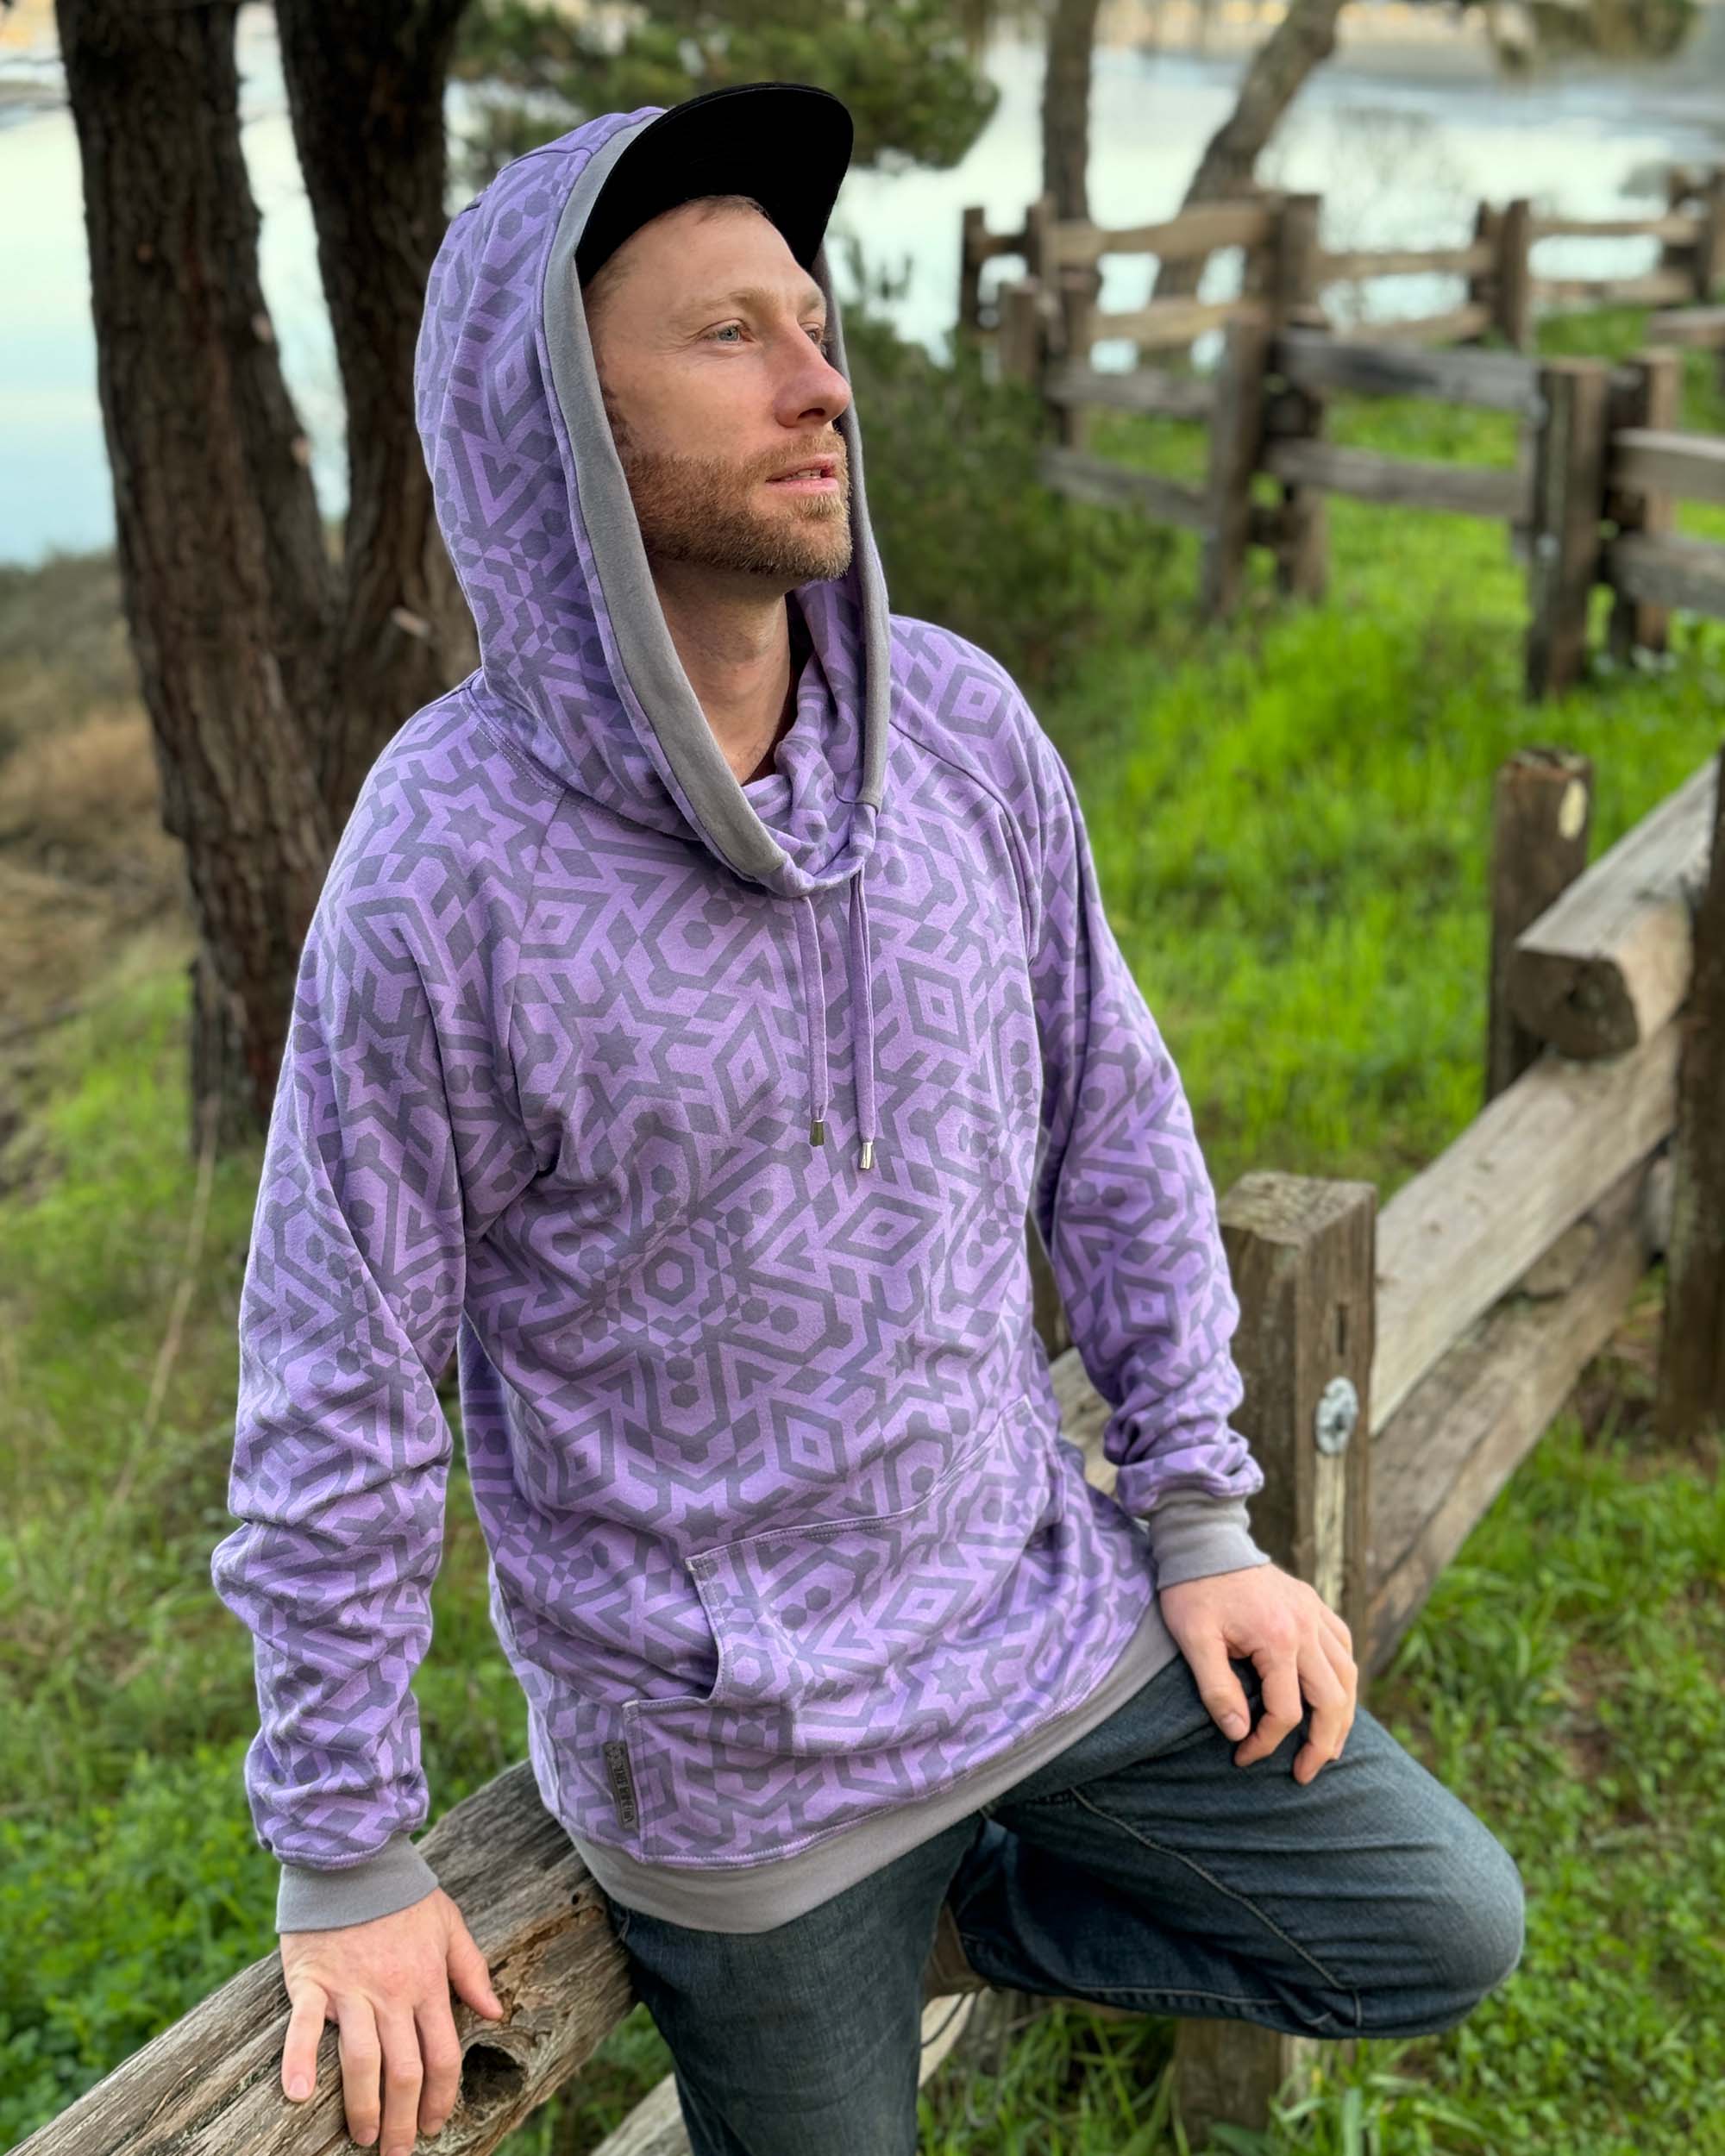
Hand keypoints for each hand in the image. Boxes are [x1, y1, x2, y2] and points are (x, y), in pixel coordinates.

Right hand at [280, 1887, 505, 2152]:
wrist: (355, 1857)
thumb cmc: (404, 1894)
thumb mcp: (449, 1924)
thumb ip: (472, 1970)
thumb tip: (495, 2013)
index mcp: (427, 1983)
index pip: (442, 2056)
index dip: (442, 2098)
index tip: (437, 2125)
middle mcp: (393, 1994)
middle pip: (404, 2071)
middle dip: (404, 2120)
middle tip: (398, 2152)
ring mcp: (352, 1990)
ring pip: (362, 2061)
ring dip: (363, 2107)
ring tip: (364, 2137)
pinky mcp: (313, 1982)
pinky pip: (304, 2028)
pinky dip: (299, 2062)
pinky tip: (298, 2096)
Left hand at [1158, 1562, 1356, 1785]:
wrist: (1203, 1540)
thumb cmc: (1193, 1589)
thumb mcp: (1193, 1639)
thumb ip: (1217, 1688)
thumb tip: (1238, 1733)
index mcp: (1278, 1638)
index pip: (1286, 1711)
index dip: (1266, 1742)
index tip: (1242, 1756)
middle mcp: (1307, 1627)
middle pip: (1333, 1701)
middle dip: (1322, 1744)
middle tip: (1304, 1773)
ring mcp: (1315, 1614)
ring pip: (1348, 1676)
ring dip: (1342, 1716)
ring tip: (1328, 1747)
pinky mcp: (1313, 1604)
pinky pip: (1343, 1646)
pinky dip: (1344, 1676)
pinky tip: (1334, 1695)